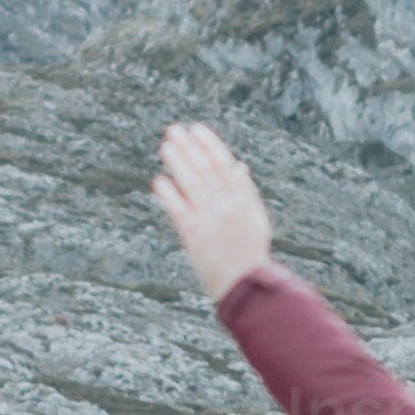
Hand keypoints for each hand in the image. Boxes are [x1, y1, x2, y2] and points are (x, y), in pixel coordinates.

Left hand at [150, 120, 275, 300]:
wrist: (246, 286)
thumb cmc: (250, 252)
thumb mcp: (256, 219)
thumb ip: (246, 191)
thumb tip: (239, 166)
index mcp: (243, 200)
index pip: (224, 164)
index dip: (209, 144)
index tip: (196, 129)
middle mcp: (227, 206)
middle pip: (205, 169)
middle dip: (189, 148)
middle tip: (174, 130)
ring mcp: (210, 221)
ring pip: (192, 184)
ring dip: (177, 163)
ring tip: (165, 147)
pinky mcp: (194, 237)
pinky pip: (179, 211)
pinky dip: (169, 195)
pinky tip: (159, 181)